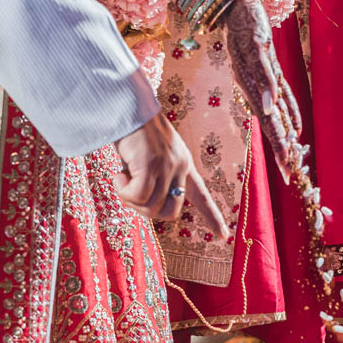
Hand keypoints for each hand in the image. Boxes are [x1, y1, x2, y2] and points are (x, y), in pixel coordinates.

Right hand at [115, 111, 227, 236]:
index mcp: (184, 164)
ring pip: (151, 208)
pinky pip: (137, 196)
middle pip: (171, 212)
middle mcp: (180, 166)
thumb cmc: (133, 130)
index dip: (212, 217)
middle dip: (147, 211)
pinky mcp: (151, 165)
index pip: (202, 195)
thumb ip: (154, 177)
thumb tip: (143, 202)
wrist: (128, 106)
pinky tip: (118, 173)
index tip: (224, 236)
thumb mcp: (150, 156)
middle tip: (129, 194)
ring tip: (121, 177)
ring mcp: (167, 166)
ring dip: (130, 199)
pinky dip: (123, 191)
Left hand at [220, 0, 301, 182]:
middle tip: (288, 170)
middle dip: (280, 145)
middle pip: (271, 118)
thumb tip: (292, 124)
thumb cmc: (247, 39)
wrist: (234, 4)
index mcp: (256, 89)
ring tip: (284, 144)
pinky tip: (272, 103)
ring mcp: (254, 64)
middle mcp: (254, 81)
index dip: (281, 148)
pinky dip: (268, 87)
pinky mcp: (255, 45)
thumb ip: (277, 96)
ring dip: (275, 122)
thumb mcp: (262, 71)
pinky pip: (263, 69)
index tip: (289, 173)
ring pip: (267, 99)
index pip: (274, 123)